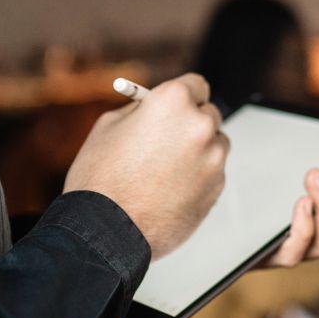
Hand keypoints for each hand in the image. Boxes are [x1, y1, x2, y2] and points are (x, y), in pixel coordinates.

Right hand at [63, 74, 227, 257]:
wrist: (106, 232)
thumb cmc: (101, 179)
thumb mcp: (109, 126)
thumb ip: (141, 110)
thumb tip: (155, 107)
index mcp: (173, 101)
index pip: (196, 85)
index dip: (183, 96)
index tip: (178, 106)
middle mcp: (200, 125)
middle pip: (208, 114)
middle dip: (191, 124)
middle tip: (167, 140)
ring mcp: (213, 158)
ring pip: (214, 145)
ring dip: (197, 151)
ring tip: (163, 171)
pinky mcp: (217, 188)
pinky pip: (212, 173)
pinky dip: (198, 178)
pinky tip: (169, 191)